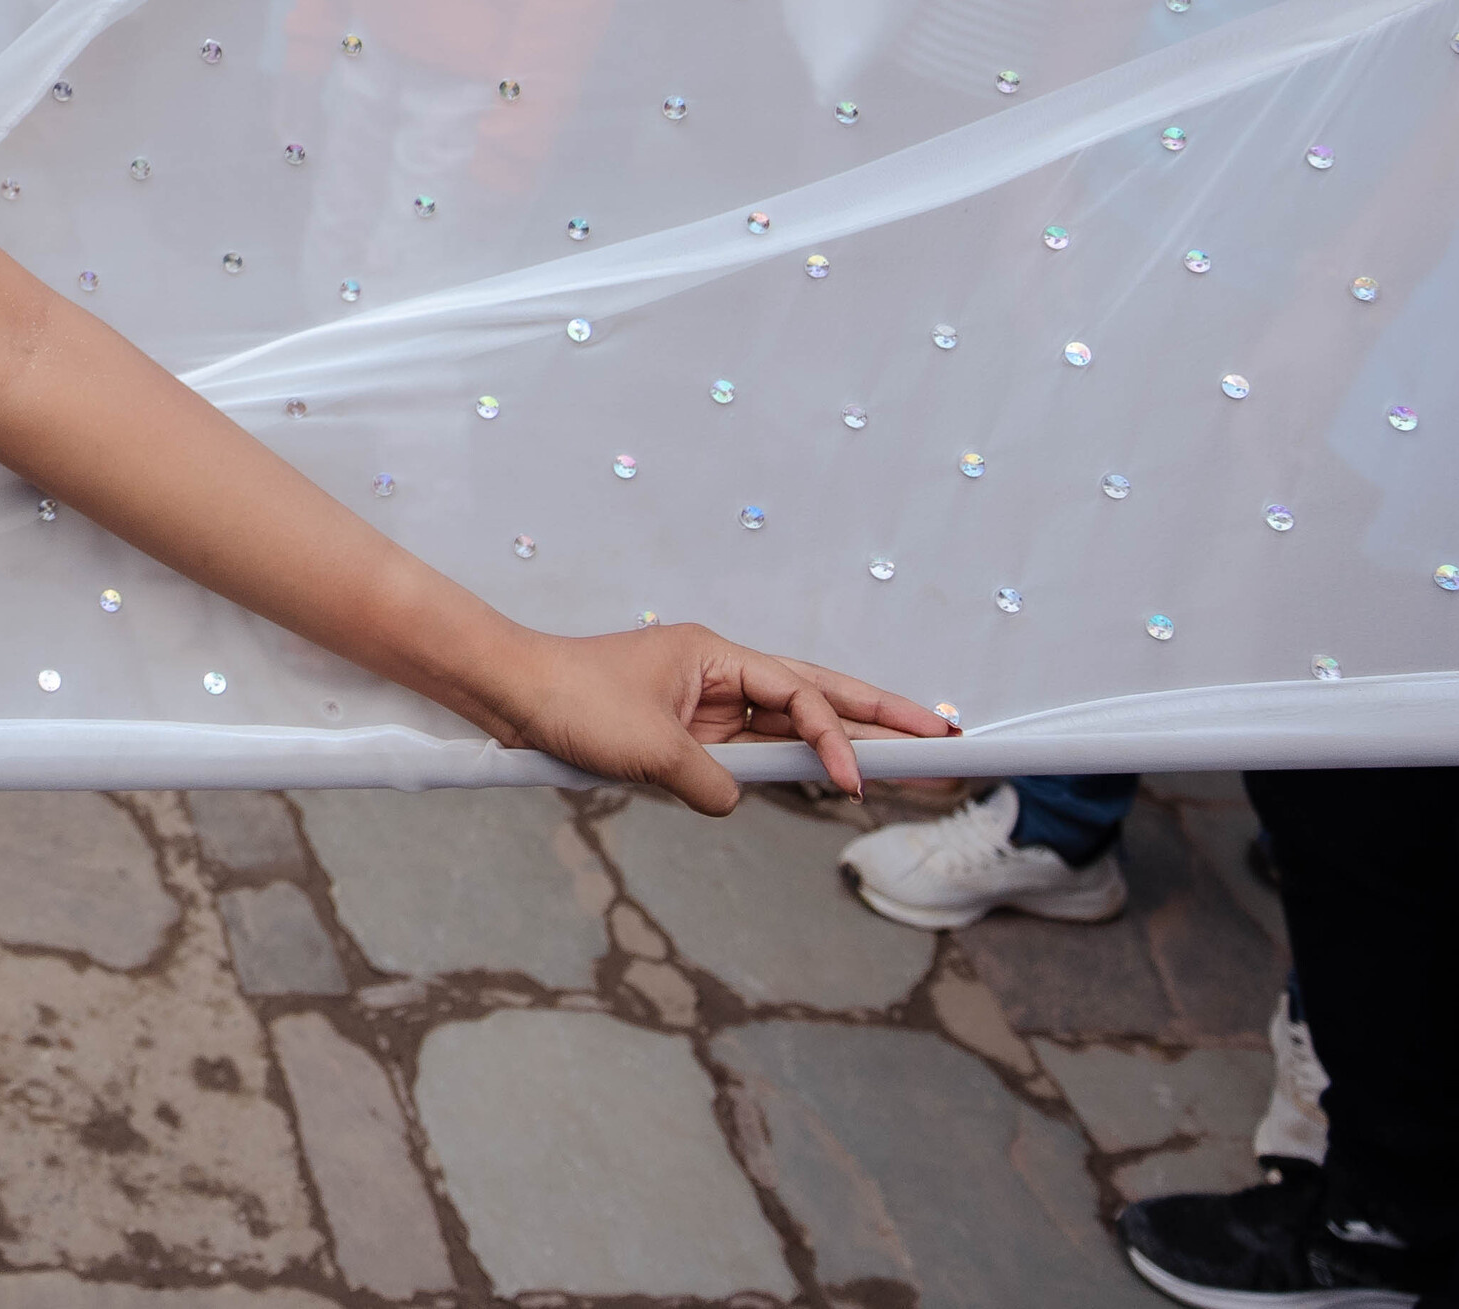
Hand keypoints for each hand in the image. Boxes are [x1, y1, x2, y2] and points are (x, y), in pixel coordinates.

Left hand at [478, 623, 954, 811]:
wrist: (511, 695)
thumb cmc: (570, 701)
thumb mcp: (648, 750)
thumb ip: (707, 781)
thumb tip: (733, 801)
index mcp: (716, 657)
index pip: (799, 695)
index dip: (836, 737)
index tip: (856, 781)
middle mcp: (720, 674)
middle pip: (818, 695)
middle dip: (882, 717)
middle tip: (947, 735)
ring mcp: (708, 704)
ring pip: (793, 724)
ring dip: (847, 742)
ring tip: (915, 758)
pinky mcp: (690, 733)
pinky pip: (757, 750)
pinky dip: (795, 764)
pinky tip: (834, 777)